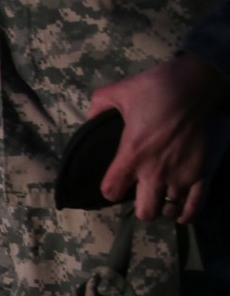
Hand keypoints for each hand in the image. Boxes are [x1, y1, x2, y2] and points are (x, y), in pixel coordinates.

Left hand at [88, 52, 229, 222]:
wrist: (201, 82)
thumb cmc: (160, 87)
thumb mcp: (122, 90)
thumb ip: (100, 104)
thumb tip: (89, 116)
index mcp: (132, 155)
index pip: (111, 191)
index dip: (111, 189)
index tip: (116, 182)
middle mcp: (156, 172)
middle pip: (145, 212)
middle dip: (142, 206)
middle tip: (144, 192)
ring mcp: (182, 176)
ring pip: (170, 211)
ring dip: (165, 206)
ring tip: (164, 196)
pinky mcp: (205, 174)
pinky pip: (196, 207)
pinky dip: (188, 213)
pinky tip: (182, 210)